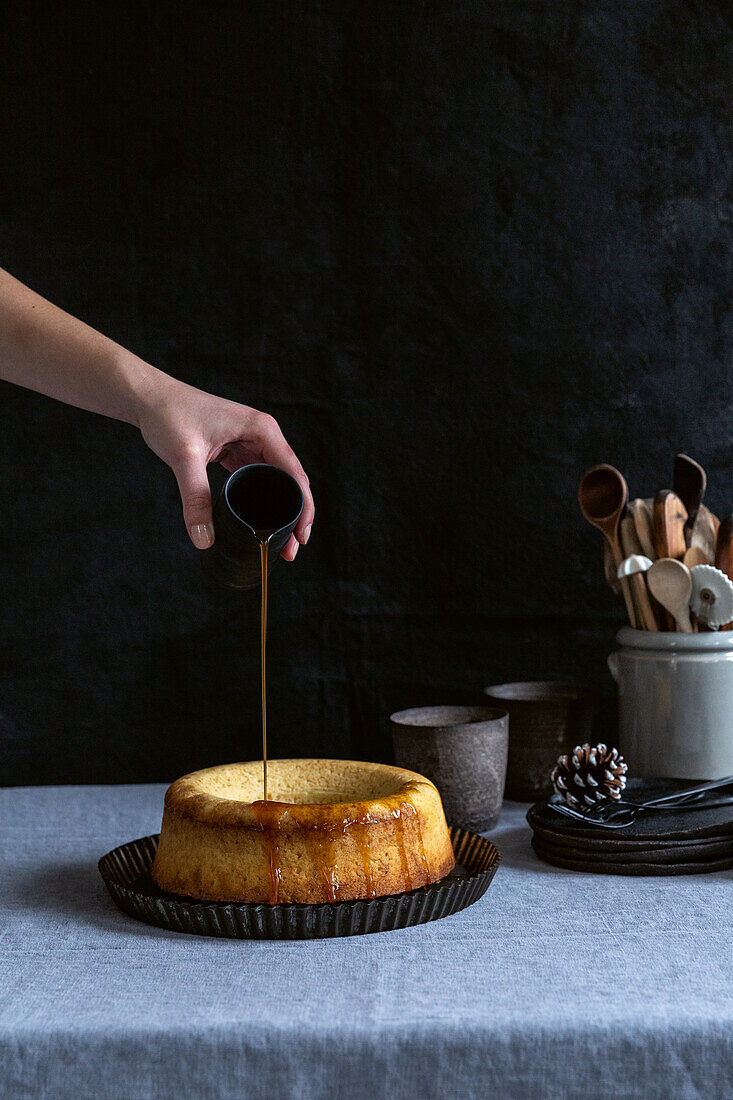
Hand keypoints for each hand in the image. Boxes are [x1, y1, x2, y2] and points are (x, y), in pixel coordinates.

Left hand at [138, 377, 313, 559]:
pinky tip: (261, 521)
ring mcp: (252, 443)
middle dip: (295, 515)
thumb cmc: (168, 415)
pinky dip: (263, 500)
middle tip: (290, 550)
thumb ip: (195, 498)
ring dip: (280, 510)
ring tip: (280, 541)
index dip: (303, 507)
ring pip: (276, 482)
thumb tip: (204, 540)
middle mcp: (263, 435)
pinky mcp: (238, 450)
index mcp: (262, 430)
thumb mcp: (184, 457)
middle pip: (291, 481)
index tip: (302, 537)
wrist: (148, 397)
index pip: (294, 474)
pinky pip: (258, 479)